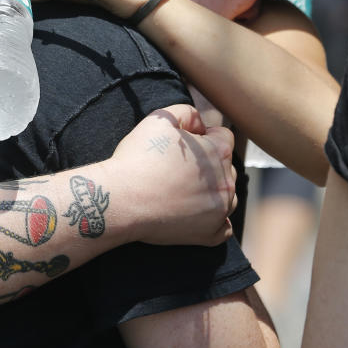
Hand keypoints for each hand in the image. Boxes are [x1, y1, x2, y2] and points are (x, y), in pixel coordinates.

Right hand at [108, 104, 235, 246]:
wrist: (122, 199)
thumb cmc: (139, 158)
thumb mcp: (161, 119)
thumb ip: (188, 113)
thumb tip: (200, 125)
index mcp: (218, 152)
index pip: (224, 137)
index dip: (204, 136)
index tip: (182, 145)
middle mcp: (226, 182)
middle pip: (225, 167)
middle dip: (207, 164)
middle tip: (176, 167)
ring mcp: (219, 211)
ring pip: (226, 196)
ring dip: (212, 191)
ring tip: (182, 190)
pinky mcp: (209, 234)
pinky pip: (222, 227)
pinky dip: (213, 220)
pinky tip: (194, 213)